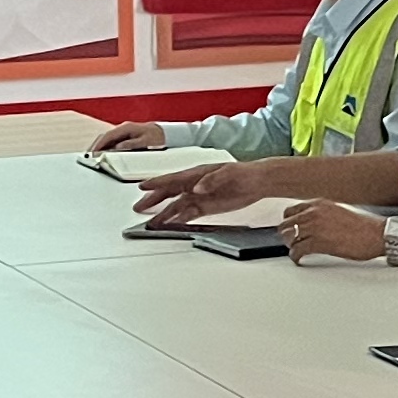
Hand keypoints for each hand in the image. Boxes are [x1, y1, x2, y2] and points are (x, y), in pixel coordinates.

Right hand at [88, 118, 168, 154]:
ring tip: (94, 158)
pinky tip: (105, 155)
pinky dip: (107, 148)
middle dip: (95, 147)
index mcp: (127, 128)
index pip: (107, 136)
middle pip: (104, 138)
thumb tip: (117, 148)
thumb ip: (130, 145)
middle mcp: (124, 129)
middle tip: (88, 158)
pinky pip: (113, 142)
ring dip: (100, 148)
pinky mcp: (127, 138)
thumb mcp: (145, 142)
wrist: (169, 135)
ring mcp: (125, 133)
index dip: (97, 146)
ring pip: (108, 140)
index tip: (91, 155)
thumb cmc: (159, 138)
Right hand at [135, 159, 268, 228]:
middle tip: (139, 207)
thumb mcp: (228, 172)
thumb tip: (198, 187)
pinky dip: (179, 220)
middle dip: (153, 200)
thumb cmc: (243, 172)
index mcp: (197, 173)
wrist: (258, 182)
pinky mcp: (207, 206)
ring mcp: (200, 196)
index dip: (157, 183)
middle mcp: (195, 185)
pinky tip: (172, 225)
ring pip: (177, 206)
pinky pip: (189, 214)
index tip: (143, 186)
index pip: (173, 179)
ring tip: (152, 223)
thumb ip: (212, 179)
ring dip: (164, 214)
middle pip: (169, 193)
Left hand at [281, 199, 389, 262]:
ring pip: (289, 237)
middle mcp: (314, 213)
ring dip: (291, 246)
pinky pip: (297, 250)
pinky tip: (299, 258)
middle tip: (292, 242)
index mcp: (319, 204)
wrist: (377, 234)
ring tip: (297, 250)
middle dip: (287, 235)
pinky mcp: (319, 243)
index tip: (289, 229)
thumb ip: (321, 215)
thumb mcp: (338, 212)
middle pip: (285, 224)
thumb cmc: (363, 227)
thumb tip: (311, 223)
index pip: (290, 211)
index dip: (288, 222)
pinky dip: (296, 256)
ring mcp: (315, 228)